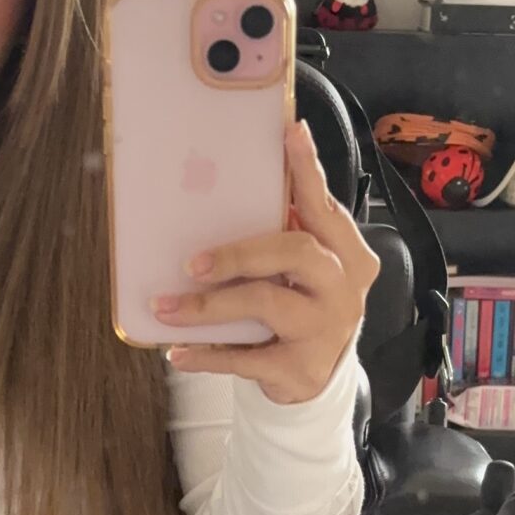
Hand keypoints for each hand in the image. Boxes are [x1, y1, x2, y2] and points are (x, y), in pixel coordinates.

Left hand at [156, 120, 378, 403]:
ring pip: (266, 303)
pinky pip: (246, 357)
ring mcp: (325, 329)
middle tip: (192, 263)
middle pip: (297, 251)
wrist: (318, 380)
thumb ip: (282, 234)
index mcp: (347, 254)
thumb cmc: (302, 308)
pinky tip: (179, 352)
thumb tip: (224, 189)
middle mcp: (343, 288)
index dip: (308, 171)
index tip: (291, 133)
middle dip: (239, 253)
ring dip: (209, 305)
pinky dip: (208, 355)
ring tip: (167, 308)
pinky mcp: (301, 368)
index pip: (325, 206)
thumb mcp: (302, 271)